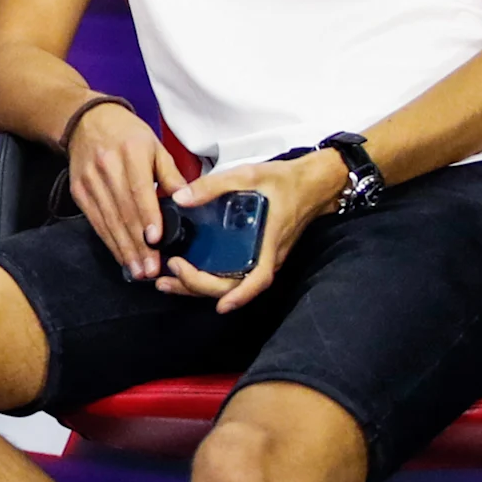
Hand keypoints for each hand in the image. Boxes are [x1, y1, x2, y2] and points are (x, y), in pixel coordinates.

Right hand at [67, 99, 183, 281]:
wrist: (86, 121)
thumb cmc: (128, 134)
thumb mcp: (155, 145)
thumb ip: (170, 174)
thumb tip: (186, 200)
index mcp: (131, 153)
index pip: (139, 190)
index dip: (147, 217)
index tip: (156, 240)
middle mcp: (107, 167)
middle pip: (123, 211)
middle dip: (137, 243)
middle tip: (151, 269)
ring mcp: (90, 181)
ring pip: (108, 220)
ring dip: (124, 249)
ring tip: (138, 271)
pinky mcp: (79, 192)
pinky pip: (95, 221)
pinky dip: (109, 241)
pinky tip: (121, 257)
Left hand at [157, 149, 346, 314]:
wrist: (313, 184)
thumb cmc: (285, 181)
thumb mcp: (249, 175)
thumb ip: (214, 186)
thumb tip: (181, 199)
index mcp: (270, 240)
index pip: (259, 278)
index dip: (241, 295)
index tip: (220, 306)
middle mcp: (268, 256)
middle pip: (235, 286)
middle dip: (199, 287)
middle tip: (168, 277)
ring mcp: (264, 257)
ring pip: (231, 283)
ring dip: (199, 286)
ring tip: (168, 282)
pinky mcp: (258, 254)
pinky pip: (234, 273)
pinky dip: (210, 277)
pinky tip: (187, 272)